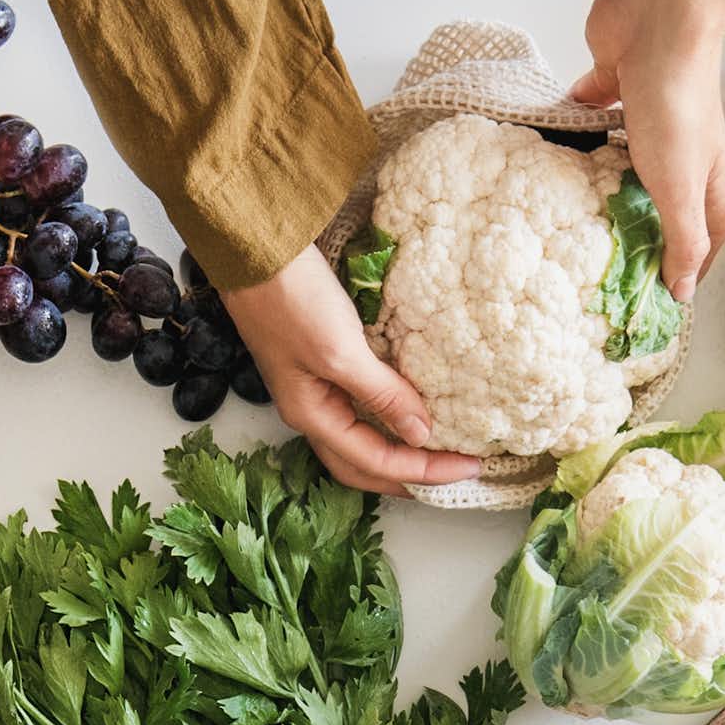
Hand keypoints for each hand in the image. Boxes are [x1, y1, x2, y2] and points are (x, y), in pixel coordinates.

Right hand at [221, 246, 478, 496]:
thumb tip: (420, 434)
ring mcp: (313, 386)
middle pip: (362, 463)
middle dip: (407, 475)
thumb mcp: (341, 351)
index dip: (423, 470)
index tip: (469, 465)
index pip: (375, 462)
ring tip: (436, 450)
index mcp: (312, 415)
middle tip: (454, 473)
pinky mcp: (320, 361)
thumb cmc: (291, 299)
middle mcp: (311, 409)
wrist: (254, 249)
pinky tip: (409, 406)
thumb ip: (382, 395)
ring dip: (396, 448)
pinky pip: (359, 403)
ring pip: (360, 436)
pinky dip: (387, 414)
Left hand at [568, 0, 724, 301]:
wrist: (656, 24)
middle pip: (667, 200)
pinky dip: (581, 134)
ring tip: (576, 221)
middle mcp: (683, 148)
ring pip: (629, 162)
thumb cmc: (676, 105)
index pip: (709, 232)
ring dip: (608, 188)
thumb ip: (682, 239)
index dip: (693, 266)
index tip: (667, 299)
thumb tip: (682, 293)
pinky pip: (598, 117)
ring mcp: (650, 116)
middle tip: (611, 268)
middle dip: (645, 233)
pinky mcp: (619, 87)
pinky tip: (557, 153)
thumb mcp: (681, 188)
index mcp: (708, 173)